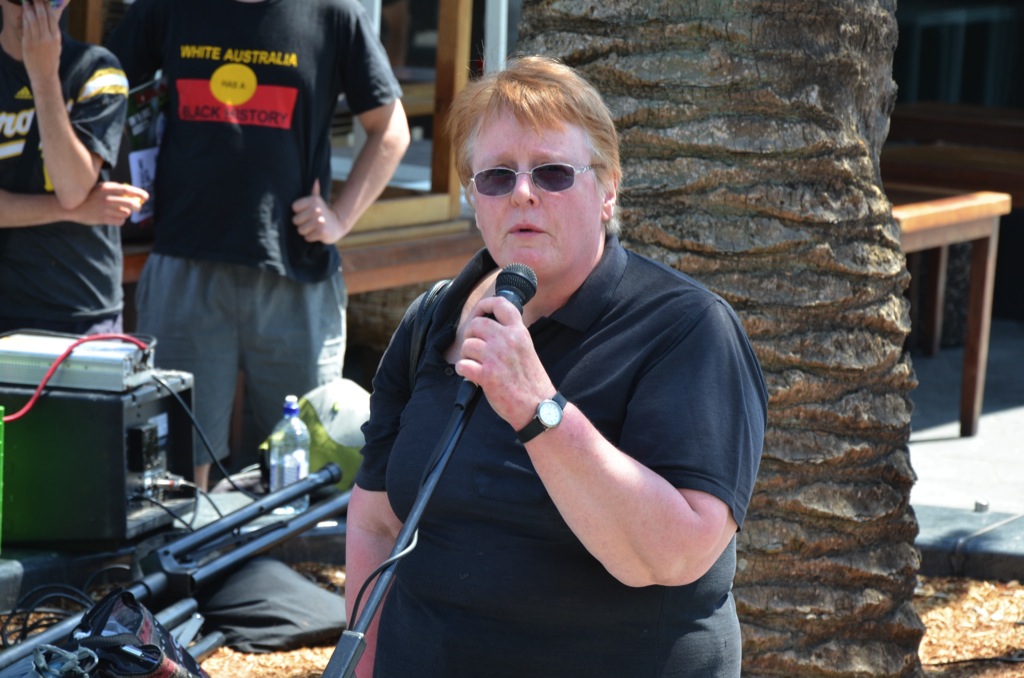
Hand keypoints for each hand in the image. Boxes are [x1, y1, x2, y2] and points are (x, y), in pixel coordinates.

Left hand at [20, 0, 63, 82]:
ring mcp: (38, 40)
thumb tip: (50, 21)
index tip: (45, 1)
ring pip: (33, 20)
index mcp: (56, 38)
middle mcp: (48, 38)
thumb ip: (53, 34)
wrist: (44, 74)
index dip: (48, 8)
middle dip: (38, 5)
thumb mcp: (56, 47)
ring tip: (27, 2)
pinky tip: (24, 12)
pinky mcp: (28, 43)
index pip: (52, 18)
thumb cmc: (50, 60)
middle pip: (42, 17)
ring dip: (30, 9)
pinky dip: (25, 18)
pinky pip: (26, 27)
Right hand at [64, 182, 149, 225]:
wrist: (71, 206)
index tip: (146, 197)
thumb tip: (132, 194)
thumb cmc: (88, 196)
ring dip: (125, 213)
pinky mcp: (103, 219)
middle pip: (131, 203)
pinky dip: (120, 220)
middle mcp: (107, 198)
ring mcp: (105, 209)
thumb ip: (114, 190)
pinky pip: (120, 221)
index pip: (127, 190)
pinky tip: (113, 217)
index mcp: (106, 188)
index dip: (139, 193)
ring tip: (117, 211)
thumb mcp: (100, 188)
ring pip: (126, 213)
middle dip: (137, 206)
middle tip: (138, 207)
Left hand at [292, 179, 347, 243]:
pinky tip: (318, 233)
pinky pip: (307, 237)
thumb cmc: (324, 213)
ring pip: (300, 230)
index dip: (299, 212)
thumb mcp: (318, 201)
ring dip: (306, 232)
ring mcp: (319, 221)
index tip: (306, 213)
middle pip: (295, 220)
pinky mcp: (322, 232)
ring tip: (314, 228)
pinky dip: (311, 237)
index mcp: (313, 200)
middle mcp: (316, 209)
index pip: (294, 207)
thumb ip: (315, 191)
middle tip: (310, 222)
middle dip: (301, 224)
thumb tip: (316, 180)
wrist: (338, 224)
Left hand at [455, 295, 553, 430]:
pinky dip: (463, 370)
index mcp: (519, 332)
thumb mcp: (526, 348)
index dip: (485, 305)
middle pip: (477, 323)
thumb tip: (488, 326)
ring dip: (467, 355)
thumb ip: (511, 335)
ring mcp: (496, 357)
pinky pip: (462, 364)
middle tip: (476, 348)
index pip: (501, 304)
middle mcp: (508, 340)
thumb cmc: (531, 381)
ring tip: (478, 365)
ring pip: (467, 344)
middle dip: (471, 335)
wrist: (538, 406)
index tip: (480, 312)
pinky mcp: (486, 375)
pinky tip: (472, 376)